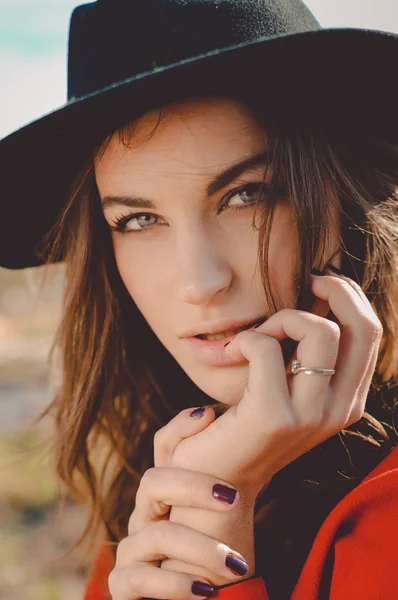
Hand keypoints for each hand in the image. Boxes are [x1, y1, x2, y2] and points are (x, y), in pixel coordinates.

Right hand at [108, 408, 251, 599]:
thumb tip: (250, 435)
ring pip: (155, 533)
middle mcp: (145, 515)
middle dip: (193, 486)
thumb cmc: (215, 558)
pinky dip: (174, 584)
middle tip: (234, 498)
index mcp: (167, 493)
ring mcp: (132, 549)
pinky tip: (205, 591)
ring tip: (235, 565)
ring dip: (199, 548)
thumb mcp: (225, 516)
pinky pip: (139, 578)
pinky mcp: (124, 584)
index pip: (164, 447)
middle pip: (153, 481)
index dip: (180, 428)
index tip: (211, 417)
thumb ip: (230, 479)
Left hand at [169, 270, 382, 498]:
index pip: (371, 333)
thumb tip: (315, 296)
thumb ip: (308, 352)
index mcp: (348, 401)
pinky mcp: (273, 415)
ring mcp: (311, 415)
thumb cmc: (246, 425)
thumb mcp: (289, 387)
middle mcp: (340, 410)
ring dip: (282, 318)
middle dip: (335, 288)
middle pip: (362, 326)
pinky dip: (245, 338)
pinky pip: (264, 347)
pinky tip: (231, 352)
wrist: (214, 479)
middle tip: (305, 282)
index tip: (318, 282)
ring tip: (256, 337)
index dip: (350, 296)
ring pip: (319, 330)